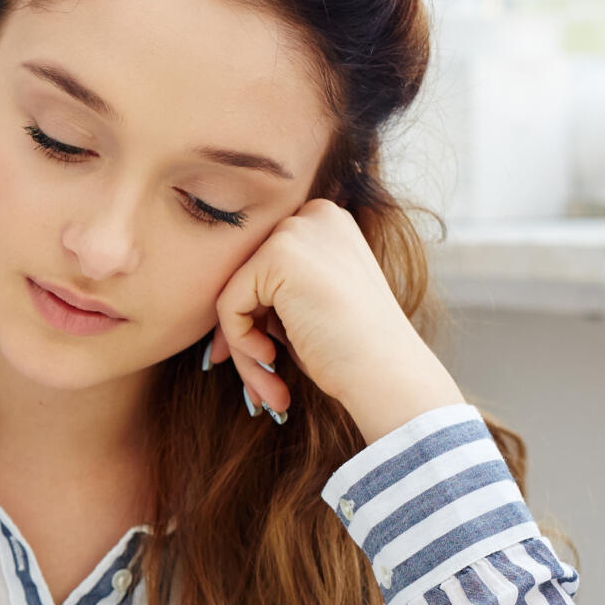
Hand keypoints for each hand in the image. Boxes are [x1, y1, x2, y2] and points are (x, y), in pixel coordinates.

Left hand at [208, 198, 465, 442]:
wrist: (387, 375)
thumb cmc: (354, 352)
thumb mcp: (310, 307)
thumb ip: (271, 294)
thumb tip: (217, 310)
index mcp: (327, 223)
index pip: (264, 268)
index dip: (254, 317)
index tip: (260, 358)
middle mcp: (314, 216)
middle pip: (247, 278)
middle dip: (243, 335)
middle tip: (257, 385)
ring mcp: (297, 231)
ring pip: (234, 293)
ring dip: (243, 348)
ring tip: (267, 388)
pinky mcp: (278, 254)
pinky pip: (228, 304)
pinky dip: (240, 341)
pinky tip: (272, 358)